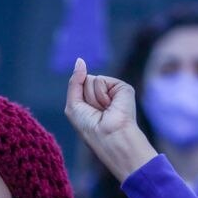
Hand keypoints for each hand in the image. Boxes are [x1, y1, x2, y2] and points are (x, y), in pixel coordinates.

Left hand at [64, 58, 156, 180]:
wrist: (109, 136)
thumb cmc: (90, 128)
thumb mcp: (74, 105)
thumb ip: (75, 82)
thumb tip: (80, 60)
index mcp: (92, 100)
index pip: (79, 84)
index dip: (78, 97)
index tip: (87, 114)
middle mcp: (103, 94)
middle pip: (84, 80)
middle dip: (85, 97)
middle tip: (96, 112)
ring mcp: (114, 90)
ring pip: (91, 79)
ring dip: (93, 98)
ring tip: (104, 110)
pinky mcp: (123, 88)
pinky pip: (102, 80)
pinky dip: (102, 95)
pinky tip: (110, 106)